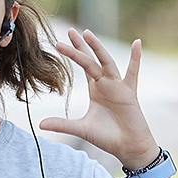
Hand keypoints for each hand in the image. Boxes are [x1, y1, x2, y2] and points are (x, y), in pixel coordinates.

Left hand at [38, 29, 160, 168]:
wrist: (128, 147)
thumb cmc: (108, 137)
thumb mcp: (81, 129)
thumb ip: (62, 125)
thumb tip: (40, 125)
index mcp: (96, 89)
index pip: (83, 66)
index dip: (73, 53)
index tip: (59, 42)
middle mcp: (106, 84)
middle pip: (91, 60)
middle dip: (81, 46)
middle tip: (70, 30)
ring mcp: (118, 86)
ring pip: (105, 62)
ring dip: (97, 48)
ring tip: (87, 34)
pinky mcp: (129, 92)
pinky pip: (132, 73)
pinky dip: (135, 58)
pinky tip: (137, 43)